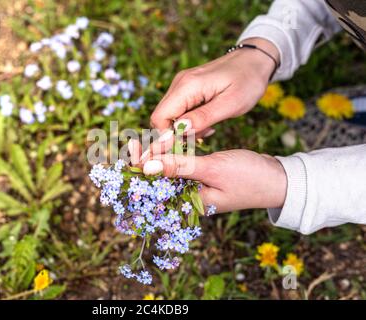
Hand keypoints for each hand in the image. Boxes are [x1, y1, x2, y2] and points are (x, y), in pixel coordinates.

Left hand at [129, 147, 286, 212]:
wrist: (279, 179)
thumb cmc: (250, 177)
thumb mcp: (213, 169)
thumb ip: (180, 167)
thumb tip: (147, 166)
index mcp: (189, 203)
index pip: (156, 188)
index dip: (140, 169)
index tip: (132, 148)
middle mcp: (190, 198)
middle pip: (159, 180)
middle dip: (146, 161)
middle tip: (135, 141)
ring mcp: (197, 188)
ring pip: (170, 171)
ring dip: (159, 156)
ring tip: (146, 140)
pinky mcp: (204, 177)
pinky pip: (183, 167)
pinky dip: (175, 155)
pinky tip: (168, 143)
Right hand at [150, 38, 278, 136]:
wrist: (255, 60)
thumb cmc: (248, 80)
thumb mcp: (231, 104)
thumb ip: (203, 118)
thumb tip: (179, 130)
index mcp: (187, 86)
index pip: (159, 118)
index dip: (167, 136)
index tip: (189, 143)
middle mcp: (179, 83)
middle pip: (161, 117)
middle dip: (177, 133)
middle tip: (203, 136)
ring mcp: (181, 84)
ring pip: (169, 115)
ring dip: (185, 128)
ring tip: (209, 127)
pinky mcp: (186, 87)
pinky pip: (178, 109)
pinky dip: (189, 120)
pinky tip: (208, 120)